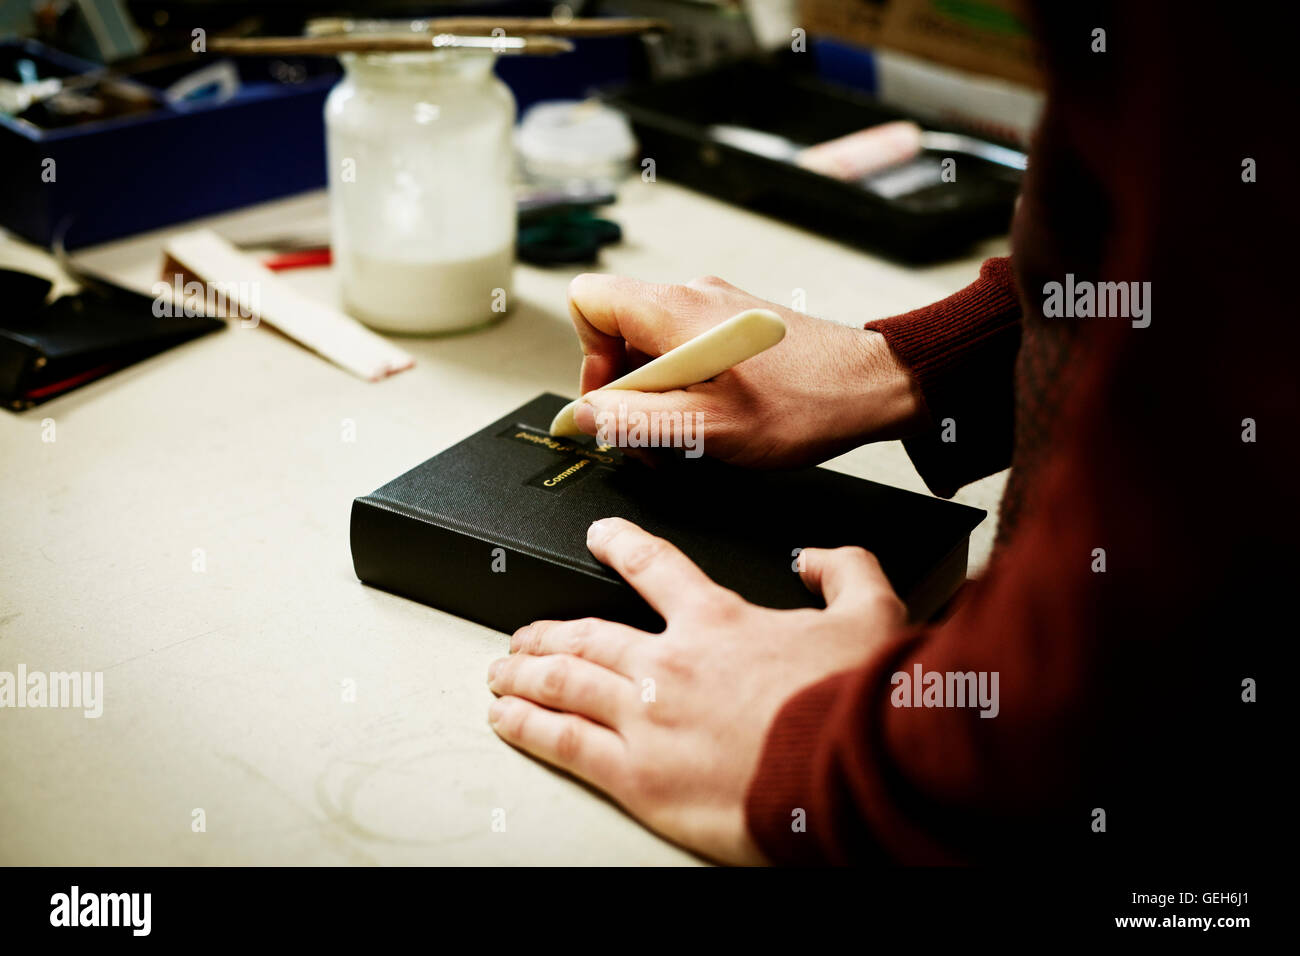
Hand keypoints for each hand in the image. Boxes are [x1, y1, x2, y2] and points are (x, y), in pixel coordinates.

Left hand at [486, 517, 906, 864]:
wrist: (852, 772)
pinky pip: (566, 743)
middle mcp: (670, 663)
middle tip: (522, 633)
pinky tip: (507, 720)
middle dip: (547, 631)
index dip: (620, 546)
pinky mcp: (638, 776)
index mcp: (718, 621)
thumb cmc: (858, 703)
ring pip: (563, 684)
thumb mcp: (873, 614)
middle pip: (586, 634)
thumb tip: (819, 556)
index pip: (654, 567)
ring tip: (501, 673)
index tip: (599, 537)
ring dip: (525, 675)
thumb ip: (845, 571)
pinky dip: (529, 727)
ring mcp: (647, 719)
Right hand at [565, 273, 926, 467]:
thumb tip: (584, 415)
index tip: (613, 405)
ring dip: (659, 396)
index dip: (587, 358)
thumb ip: (634, 420)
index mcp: (674, 310)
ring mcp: (717, 307)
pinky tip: (718, 420)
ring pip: (654, 345)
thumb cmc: (807, 404)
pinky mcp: (738, 324)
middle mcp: (692, 296)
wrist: (879, 386)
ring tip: (694, 436)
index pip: (588, 300)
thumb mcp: (706, 428)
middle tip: (654, 440)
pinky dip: (688, 387)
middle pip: (618, 331)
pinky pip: (687, 348)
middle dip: (626, 392)